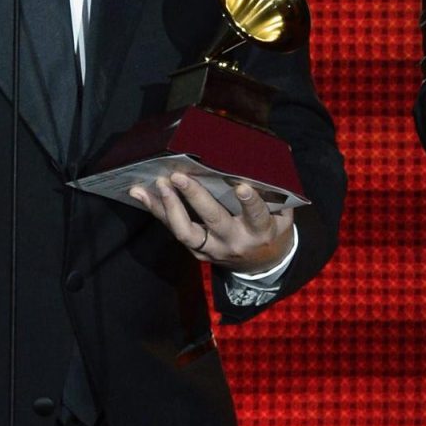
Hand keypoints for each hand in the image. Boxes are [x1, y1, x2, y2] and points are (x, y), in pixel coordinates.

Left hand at [128, 172, 294, 272]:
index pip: (256, 215)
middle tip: (180, 176)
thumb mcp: (282, 215)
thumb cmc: (272, 230)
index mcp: (260, 231)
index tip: (241, 187)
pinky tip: (142, 194)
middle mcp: (234, 241)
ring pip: (187, 232)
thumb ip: (275, 193)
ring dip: (170, 208)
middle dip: (195, 197)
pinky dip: (159, 212)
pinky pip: (176, 231)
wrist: (263, 267)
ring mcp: (213, 249)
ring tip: (159, 184)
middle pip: (213, 220)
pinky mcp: (198, 251)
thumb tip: (271, 157)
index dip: (249, 202)